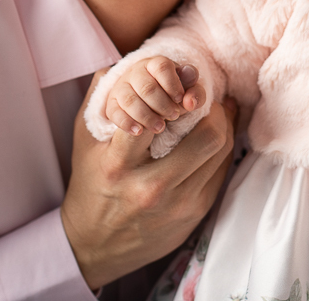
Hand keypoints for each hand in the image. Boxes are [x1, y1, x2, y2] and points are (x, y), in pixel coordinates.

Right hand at [61, 69, 235, 289]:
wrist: (95, 247)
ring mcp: (178, 203)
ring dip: (223, 123)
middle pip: (207, 135)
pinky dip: (222, 147)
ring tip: (214, 110)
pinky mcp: (195, 213)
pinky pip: (222, 169)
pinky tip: (215, 133)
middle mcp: (151, 187)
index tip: (187, 75)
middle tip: (205, 95)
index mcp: (118, 165)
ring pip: (221, 150)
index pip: (154, 116)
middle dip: (212, 108)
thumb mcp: (85, 143)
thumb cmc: (90, 186)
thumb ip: (100, 99)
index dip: (178, 89)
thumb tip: (118, 61)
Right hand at [105, 57, 205, 135]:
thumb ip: (195, 93)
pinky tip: (139, 131)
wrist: (149, 103)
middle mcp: (135, 72)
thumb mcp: (188, 92)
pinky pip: (114, 112)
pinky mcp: (111, 104)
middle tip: (174, 116)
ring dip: (147, 116)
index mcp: (155, 63)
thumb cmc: (172, 94)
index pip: (162, 67)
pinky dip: (127, 123)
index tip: (180, 99)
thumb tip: (190, 101)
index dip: (173, 84)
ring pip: (130, 100)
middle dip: (163, 105)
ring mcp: (121, 87)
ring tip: (161, 128)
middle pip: (147, 87)